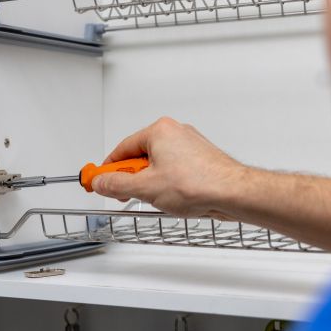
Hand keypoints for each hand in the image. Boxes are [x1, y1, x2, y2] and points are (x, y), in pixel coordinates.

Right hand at [92, 117, 246, 217]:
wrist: (233, 193)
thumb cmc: (199, 184)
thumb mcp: (145, 188)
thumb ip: (116, 185)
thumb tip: (101, 182)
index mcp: (159, 131)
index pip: (122, 150)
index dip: (108, 169)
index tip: (97, 180)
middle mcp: (175, 133)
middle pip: (139, 157)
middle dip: (131, 179)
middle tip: (124, 195)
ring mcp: (190, 146)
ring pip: (158, 165)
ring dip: (151, 184)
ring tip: (157, 199)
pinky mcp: (201, 160)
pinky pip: (174, 170)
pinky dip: (168, 185)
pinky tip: (173, 199)